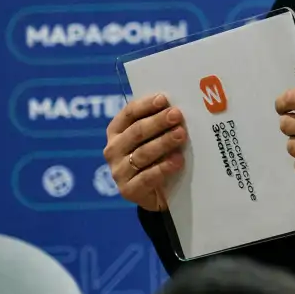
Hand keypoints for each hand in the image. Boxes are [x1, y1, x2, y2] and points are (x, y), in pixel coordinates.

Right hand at [102, 92, 186, 210]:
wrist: (155, 194)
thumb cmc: (156, 158)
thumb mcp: (154, 138)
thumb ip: (159, 123)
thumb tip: (175, 107)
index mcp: (116, 131)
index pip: (129, 113)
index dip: (146, 105)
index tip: (164, 99)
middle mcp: (113, 150)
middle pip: (136, 132)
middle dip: (158, 122)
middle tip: (176, 115)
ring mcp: (118, 171)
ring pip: (142, 153)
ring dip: (163, 142)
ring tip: (181, 135)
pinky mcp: (128, 190)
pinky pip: (147, 177)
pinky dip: (164, 167)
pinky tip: (178, 160)